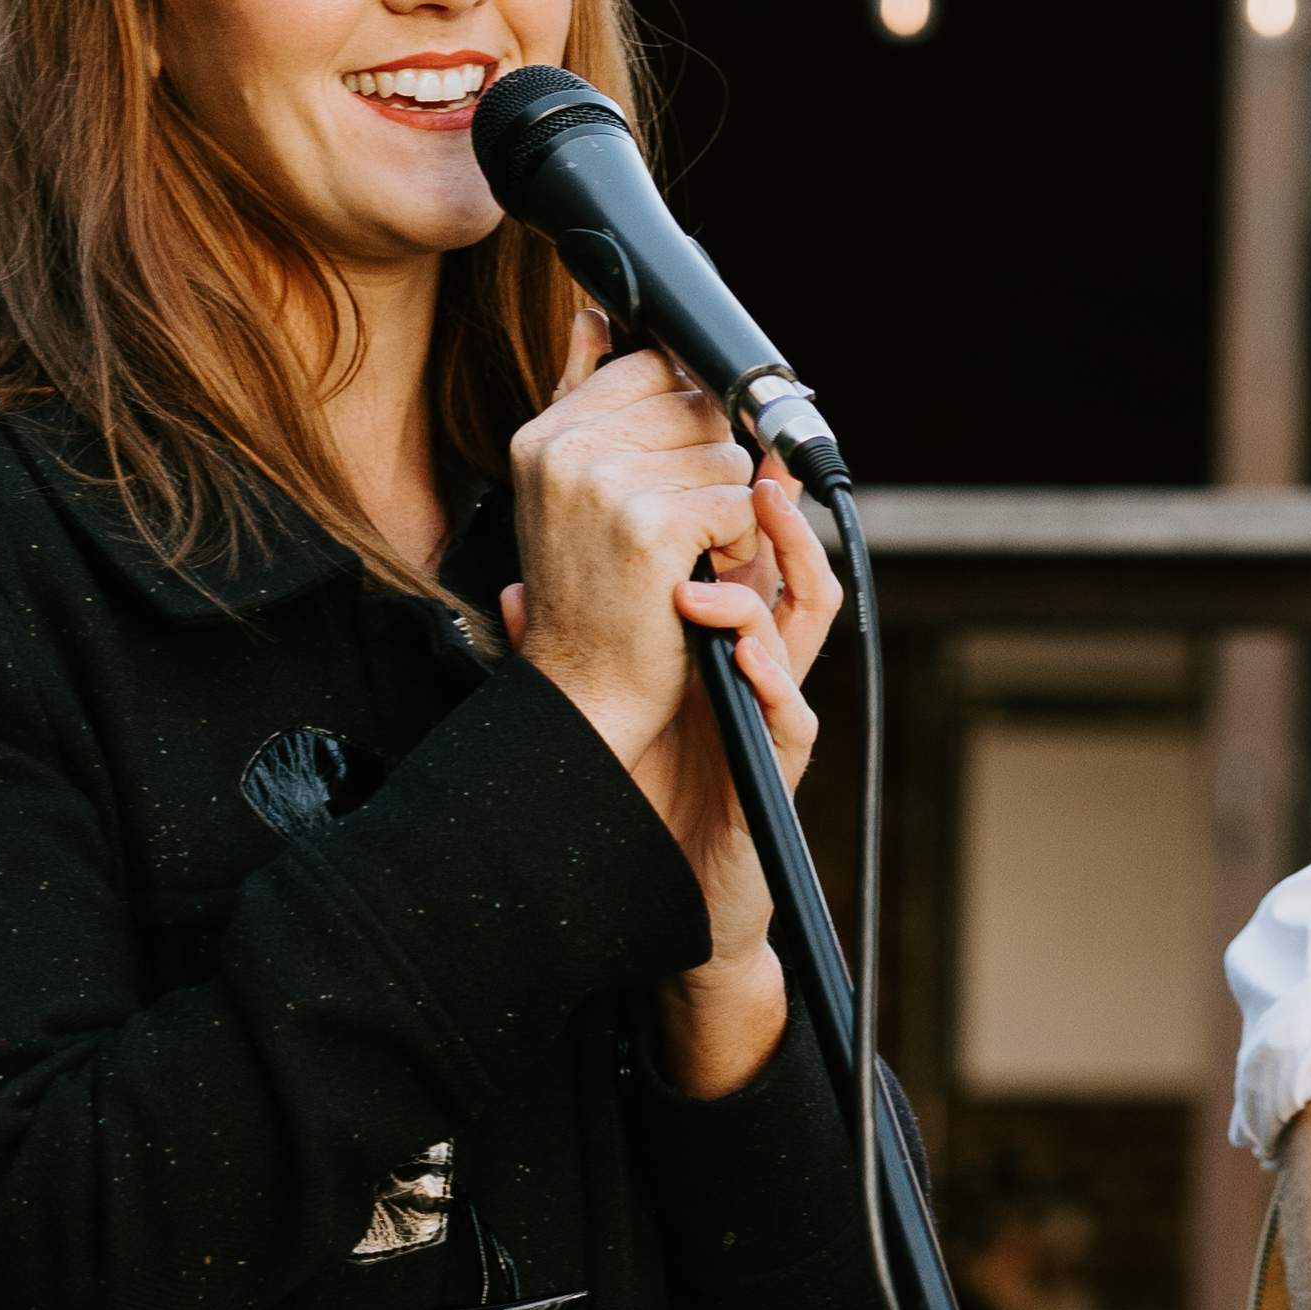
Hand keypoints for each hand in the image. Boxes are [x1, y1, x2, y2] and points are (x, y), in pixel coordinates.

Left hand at [499, 311, 842, 1093]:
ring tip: (744, 522)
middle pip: (793, 557)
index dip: (737, 480)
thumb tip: (503, 581)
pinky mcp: (779, 755)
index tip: (703, 431)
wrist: (654, 878)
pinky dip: (764, 659)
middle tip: (745, 457)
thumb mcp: (592, 704)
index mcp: (717, 631)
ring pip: (807, 613)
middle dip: (770, 502)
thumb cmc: (637, 784)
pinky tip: (728, 631)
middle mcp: (757, 656)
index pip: (747, 538)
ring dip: (776, 561)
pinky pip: (790, 698)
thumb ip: (564, 644)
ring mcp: (773, 701)